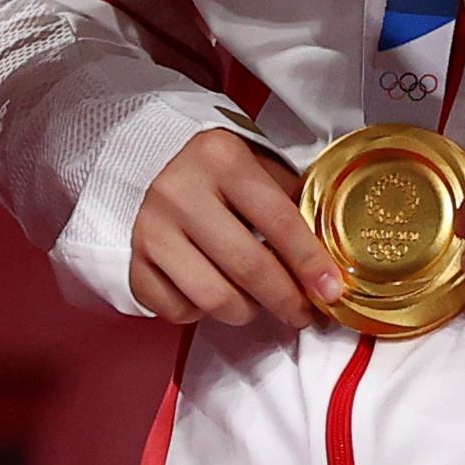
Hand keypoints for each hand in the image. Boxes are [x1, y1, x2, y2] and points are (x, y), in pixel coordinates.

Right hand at [131, 128, 346, 328]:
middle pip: (248, 268)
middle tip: (301, 312)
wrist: (140, 152)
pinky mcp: (132, 260)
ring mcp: (152, 230)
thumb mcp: (252, 162)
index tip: (332, 290)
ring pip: (213, 298)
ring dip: (245, 311)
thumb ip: (285, 200)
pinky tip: (210, 291)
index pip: (279, 221)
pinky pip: (176, 309)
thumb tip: (322, 258)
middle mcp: (182, 194)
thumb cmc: (210, 164)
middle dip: (285, 300)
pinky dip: (200, 312)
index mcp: (222, 161)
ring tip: (256, 303)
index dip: (310, 263)